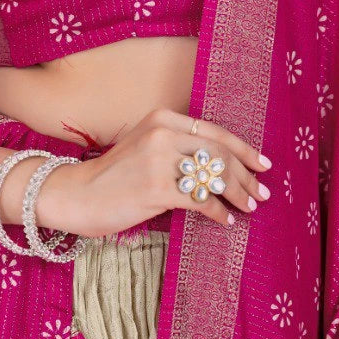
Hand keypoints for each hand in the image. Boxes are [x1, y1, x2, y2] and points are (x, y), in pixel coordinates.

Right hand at [39, 107, 272, 239]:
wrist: (75, 194)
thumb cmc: (113, 176)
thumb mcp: (145, 146)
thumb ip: (177, 147)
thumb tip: (221, 166)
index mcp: (163, 118)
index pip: (215, 132)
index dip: (244, 149)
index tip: (263, 164)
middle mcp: (163, 133)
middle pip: (219, 154)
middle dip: (246, 175)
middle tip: (262, 193)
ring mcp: (159, 160)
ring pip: (213, 177)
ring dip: (237, 194)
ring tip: (249, 207)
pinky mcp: (156, 188)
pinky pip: (200, 201)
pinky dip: (218, 213)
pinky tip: (225, 220)